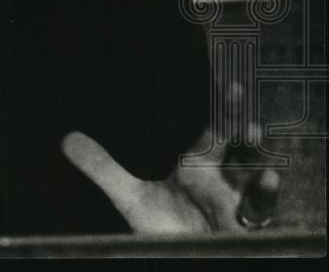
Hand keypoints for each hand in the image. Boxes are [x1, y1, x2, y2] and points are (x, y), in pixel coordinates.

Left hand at [61, 83, 280, 232]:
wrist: (180, 258)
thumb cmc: (164, 230)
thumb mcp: (130, 197)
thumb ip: (103, 168)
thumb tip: (67, 139)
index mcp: (199, 167)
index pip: (214, 130)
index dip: (223, 108)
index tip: (231, 84)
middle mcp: (223, 180)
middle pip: (241, 148)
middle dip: (246, 130)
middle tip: (246, 114)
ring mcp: (239, 203)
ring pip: (257, 177)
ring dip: (260, 162)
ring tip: (259, 143)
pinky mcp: (248, 227)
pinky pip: (264, 210)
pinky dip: (268, 195)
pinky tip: (270, 179)